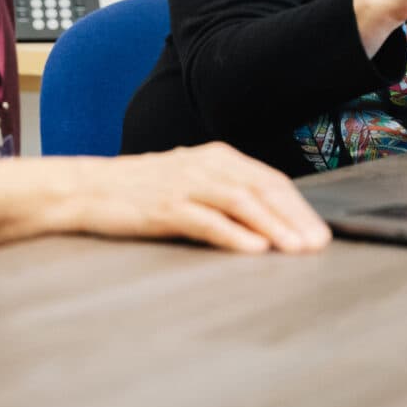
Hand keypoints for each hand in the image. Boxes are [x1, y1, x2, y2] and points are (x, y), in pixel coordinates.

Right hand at [75, 142, 331, 254]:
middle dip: (294, 217)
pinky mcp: (165, 206)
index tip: (319, 232)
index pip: (268, 180)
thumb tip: (269, 219)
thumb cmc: (141, 190)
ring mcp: (185, 184)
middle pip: (261, 189)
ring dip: (273, 226)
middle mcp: (205, 165)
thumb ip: (225, 192)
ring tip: (295, 249)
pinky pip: (207, 220)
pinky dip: (234, 234)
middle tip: (317, 245)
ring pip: (241, 202)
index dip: (297, 207)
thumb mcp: (189, 180)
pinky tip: (254, 249)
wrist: (88, 188)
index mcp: (216, 157)